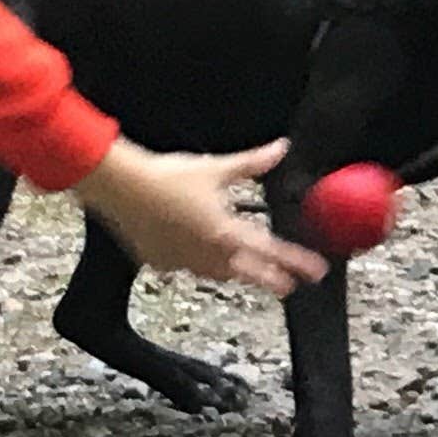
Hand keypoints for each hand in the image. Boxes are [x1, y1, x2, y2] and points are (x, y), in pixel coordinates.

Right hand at [71, 140, 325, 297]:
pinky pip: (186, 268)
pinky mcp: (161, 262)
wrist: (122, 188)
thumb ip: (252, 163)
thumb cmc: (167, 176)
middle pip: (247, 274)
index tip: (315, 271)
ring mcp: (183, 262)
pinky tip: (194, 254)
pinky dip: (196, 263)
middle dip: (270, 280)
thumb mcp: (217, 168)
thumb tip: (279, 150)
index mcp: (226, 233)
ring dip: (235, 273)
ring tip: (244, 272)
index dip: (296, 262)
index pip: (271, 252)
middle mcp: (207, 254)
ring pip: (217, 275)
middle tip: (287, 286)